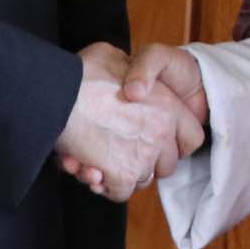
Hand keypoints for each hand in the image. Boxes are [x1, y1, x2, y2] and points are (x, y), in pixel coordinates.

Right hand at [54, 42, 197, 199]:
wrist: (57, 96)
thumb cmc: (81, 74)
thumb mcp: (112, 56)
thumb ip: (128, 69)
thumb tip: (125, 76)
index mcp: (167, 105)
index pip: (192, 137)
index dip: (174, 143)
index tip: (156, 142)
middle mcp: (161, 133)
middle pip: (166, 164)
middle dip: (146, 162)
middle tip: (123, 152)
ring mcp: (143, 156)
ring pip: (142, 179)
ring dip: (123, 173)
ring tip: (102, 159)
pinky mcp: (122, 175)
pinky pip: (120, 192)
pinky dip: (106, 186)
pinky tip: (91, 170)